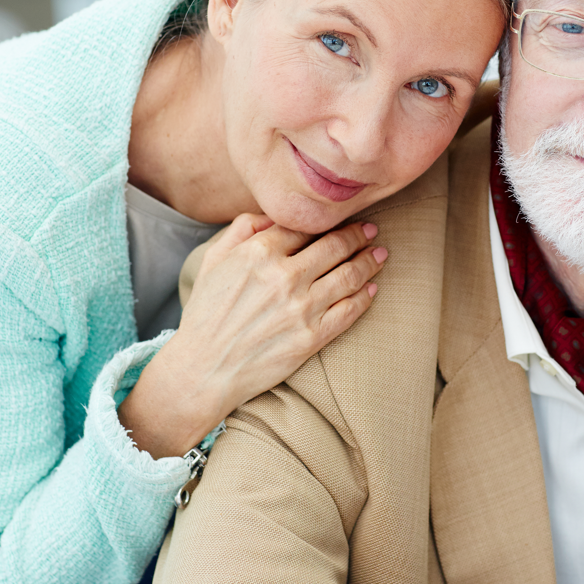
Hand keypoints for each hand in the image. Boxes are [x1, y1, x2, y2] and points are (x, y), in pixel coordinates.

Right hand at [118, 215, 387, 458]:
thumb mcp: (213, 260)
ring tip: (380, 254)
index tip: (342, 217)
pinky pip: (348, 311)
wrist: (204, 370)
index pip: (305, 226)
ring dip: (369, 262)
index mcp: (259, 253)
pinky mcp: (311, 338)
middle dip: (357, 235)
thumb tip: (274, 213)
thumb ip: (242, 229)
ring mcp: (301, 308)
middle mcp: (284, 277)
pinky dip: (364, 297)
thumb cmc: (207, 313)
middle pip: (334, 246)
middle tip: (371, 230)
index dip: (327, 220)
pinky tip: (371, 288)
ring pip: (348, 276)